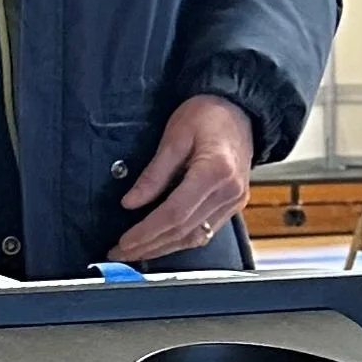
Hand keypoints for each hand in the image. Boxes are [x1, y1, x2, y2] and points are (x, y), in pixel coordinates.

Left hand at [112, 95, 253, 261]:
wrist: (240, 109)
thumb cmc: (208, 114)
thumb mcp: (175, 136)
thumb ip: (154, 173)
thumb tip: (131, 202)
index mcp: (214, 172)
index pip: (174, 213)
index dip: (146, 232)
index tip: (124, 241)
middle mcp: (229, 192)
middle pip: (183, 231)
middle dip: (149, 246)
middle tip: (120, 253)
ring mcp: (234, 201)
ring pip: (195, 238)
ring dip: (163, 248)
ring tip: (136, 252)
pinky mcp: (234, 204)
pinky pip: (206, 231)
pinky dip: (181, 240)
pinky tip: (162, 243)